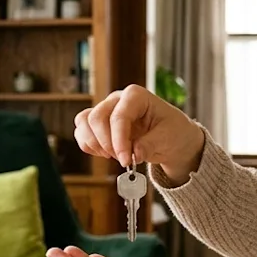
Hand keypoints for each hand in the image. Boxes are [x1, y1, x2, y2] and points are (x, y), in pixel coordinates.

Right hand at [74, 85, 204, 182]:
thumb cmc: (173, 132)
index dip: (119, 140)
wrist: (174, 139)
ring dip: (94, 143)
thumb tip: (134, 154)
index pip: (119, 116)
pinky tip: (105, 154)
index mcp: (136, 96)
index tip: (126, 160)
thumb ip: (150, 144)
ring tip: (112, 156)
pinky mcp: (100, 124)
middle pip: (96, 118)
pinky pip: (82, 132)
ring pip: (84, 122)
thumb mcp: (169, 138)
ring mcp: (106, 110)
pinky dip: (89, 146)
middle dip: (106, 143)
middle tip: (122, 159)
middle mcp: (117, 99)